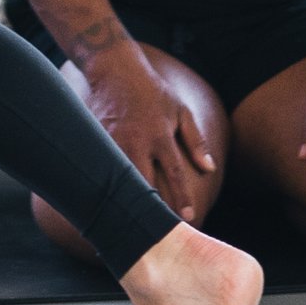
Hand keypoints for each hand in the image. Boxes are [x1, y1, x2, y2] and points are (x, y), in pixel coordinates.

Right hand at [78, 41, 219, 218]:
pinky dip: (104, 187)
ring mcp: (112, 142)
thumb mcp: (180, 111)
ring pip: (118, 180)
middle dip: (150, 208)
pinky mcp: (96, 141)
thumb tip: (209, 169)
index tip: (189, 218)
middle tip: (157, 234)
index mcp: (159, 135)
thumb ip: (195, 141)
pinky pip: (101, 169)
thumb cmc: (152, 91)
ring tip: (129, 228)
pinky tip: (105, 205)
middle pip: (142, 183)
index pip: (173, 174)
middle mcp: (135, 141)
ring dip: (125, 202)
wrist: (115, 70)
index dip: (181, 198)